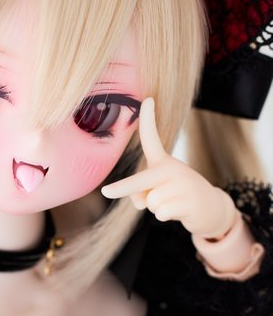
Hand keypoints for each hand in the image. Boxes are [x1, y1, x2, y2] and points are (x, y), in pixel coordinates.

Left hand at [101, 98, 236, 238]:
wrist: (210, 208)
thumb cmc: (176, 197)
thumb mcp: (157, 192)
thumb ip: (141, 194)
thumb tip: (139, 201)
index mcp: (163, 162)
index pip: (153, 139)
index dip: (149, 119)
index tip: (147, 99)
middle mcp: (172, 168)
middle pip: (141, 180)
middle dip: (122, 188)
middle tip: (105, 192)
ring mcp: (183, 183)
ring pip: (151, 202)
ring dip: (157, 209)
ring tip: (173, 203)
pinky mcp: (190, 200)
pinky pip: (161, 213)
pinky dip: (166, 216)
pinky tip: (180, 211)